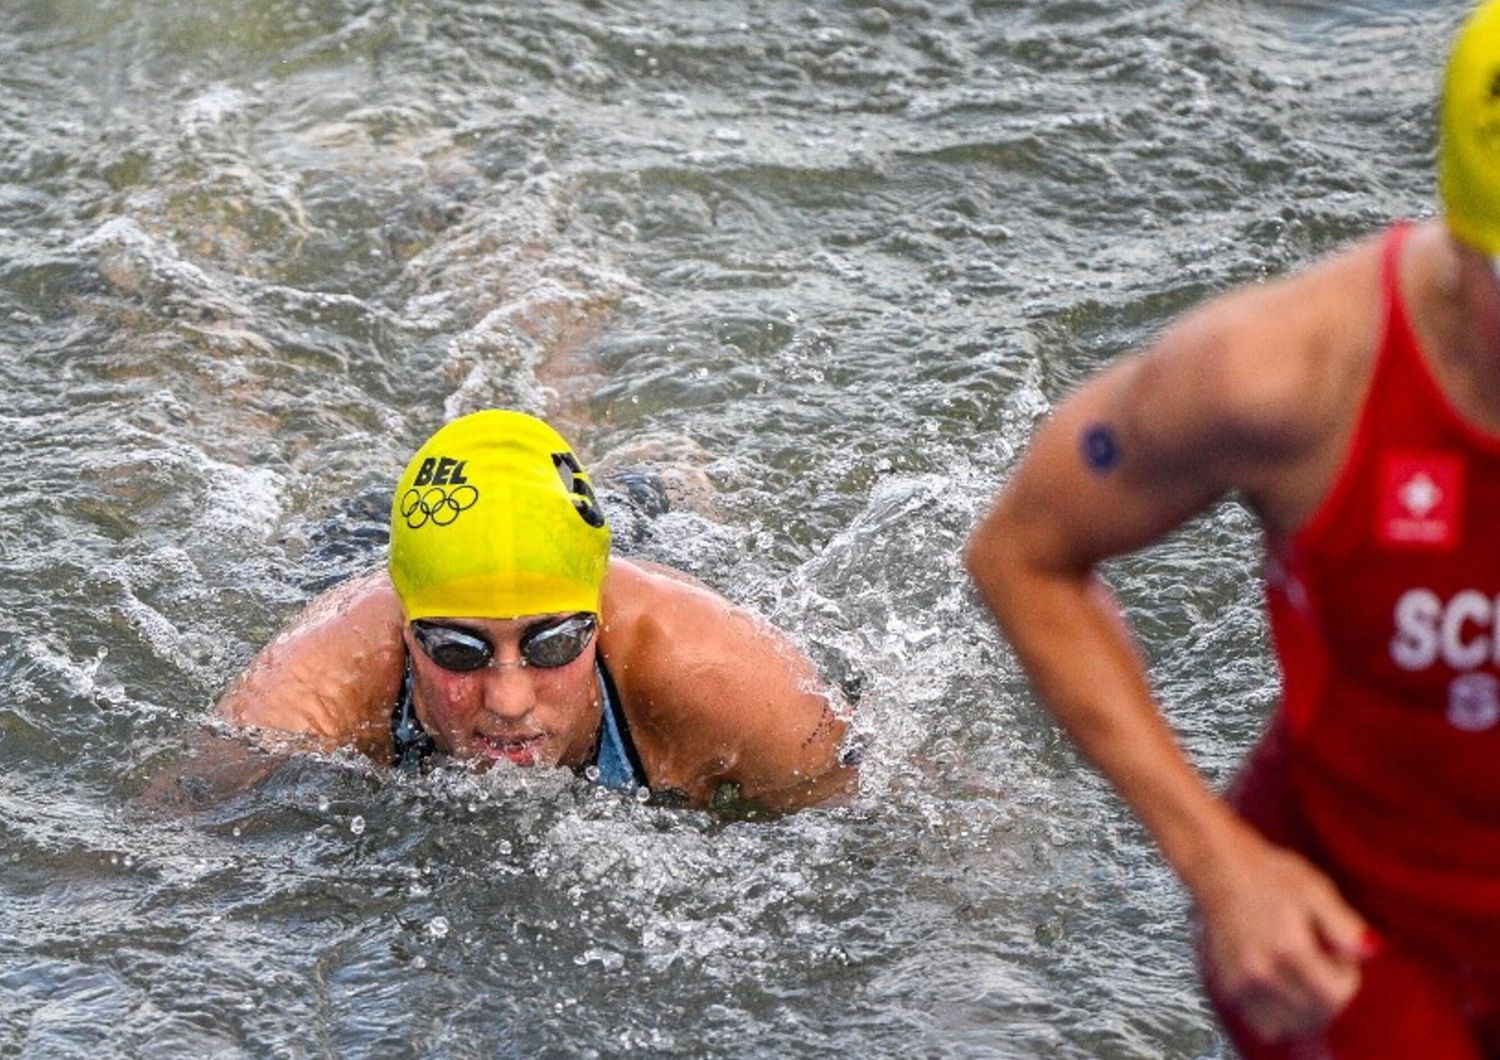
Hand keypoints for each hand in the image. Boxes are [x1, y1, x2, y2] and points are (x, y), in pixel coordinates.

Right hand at [1196, 830, 1376, 1043]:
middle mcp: (1263, 972)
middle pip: (1315, 1014)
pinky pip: (1263, 1025)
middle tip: (1322, 962)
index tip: (1340, 956)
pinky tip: (1282, 988)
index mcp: (1289, 949)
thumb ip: (1344, 925)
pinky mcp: (1226, 988)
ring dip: (1306, 1011)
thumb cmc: (1270, 874)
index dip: (1348, 979)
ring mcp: (1241, 983)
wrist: (1219, 868)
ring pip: (1290, 1026)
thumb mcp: (1316, 889)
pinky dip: (1279, 1017)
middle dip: (1329, 994)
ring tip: (1302, 976)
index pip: (1335, 996)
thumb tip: (1372, 951)